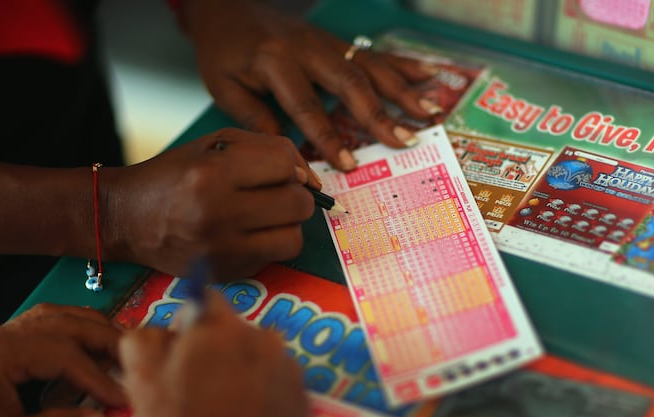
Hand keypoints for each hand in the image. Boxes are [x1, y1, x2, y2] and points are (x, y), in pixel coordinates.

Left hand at [0, 304, 125, 416]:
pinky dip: (70, 330)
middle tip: (133, 355)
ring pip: (53, 316)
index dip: (97, 376)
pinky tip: (87, 342)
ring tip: (118, 343)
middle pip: (62, 322)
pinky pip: (40, 326)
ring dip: (89, 327)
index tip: (120, 396)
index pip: (62, 353)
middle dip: (102, 338)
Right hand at [103, 128, 314, 280]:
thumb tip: (310, 178)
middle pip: (298, 205)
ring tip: (264, 216)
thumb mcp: (215, 145)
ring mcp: (223, 250)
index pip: (284, 166)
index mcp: (212, 174)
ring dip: (287, 224)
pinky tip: (247, 234)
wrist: (127, 218)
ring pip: (294, 238)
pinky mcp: (225, 273)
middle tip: (273, 193)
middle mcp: (218, 214)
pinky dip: (269, 244)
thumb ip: (267, 150)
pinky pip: (275, 259)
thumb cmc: (175, 174)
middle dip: (294, 195)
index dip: (289, 166)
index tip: (276, 171)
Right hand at [120, 290, 309, 416]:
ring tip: (229, 405)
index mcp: (218, 330)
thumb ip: (146, 338)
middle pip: (236, 329)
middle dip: (220, 347)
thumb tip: (167, 327)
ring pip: (262, 354)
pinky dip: (268, 392)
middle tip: (204, 385)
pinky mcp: (304, 397)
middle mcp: (261, 339)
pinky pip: (282, 381)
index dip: (193, 320)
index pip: (207, 299)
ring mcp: (288, 368)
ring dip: (247, 368)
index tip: (186, 344)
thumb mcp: (142, 382)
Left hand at [180, 0, 439, 170]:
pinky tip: (429, 75)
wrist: (226, 6)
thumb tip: (290, 154)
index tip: (349, 164)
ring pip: (370, 67)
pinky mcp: (335, 41)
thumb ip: (256, 119)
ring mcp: (326, 41)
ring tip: (431, 113)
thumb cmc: (222, 50)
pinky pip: (373, 54)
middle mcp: (307, 48)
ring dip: (403, 91)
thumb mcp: (224, 87)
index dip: (329, 138)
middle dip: (380, 115)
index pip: (306, 106)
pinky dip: (403, 65)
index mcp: (275, 61)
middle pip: (351, 83)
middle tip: (405, 140)